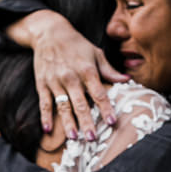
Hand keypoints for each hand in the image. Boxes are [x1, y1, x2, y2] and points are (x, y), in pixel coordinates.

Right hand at [11, 9, 126, 142]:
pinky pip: (44, 102)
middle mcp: (71, 77)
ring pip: (62, 106)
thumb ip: (109, 69)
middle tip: (92, 138)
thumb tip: (127, 79)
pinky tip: (48, 129)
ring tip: (73, 138)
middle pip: (80, 103)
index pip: (98, 93)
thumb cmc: (76, 44)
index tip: (112, 122)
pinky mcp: (42, 83)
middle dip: (87, 122)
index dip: (106, 108)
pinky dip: (45, 116)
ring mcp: (55, 81)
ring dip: (68, 123)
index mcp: (87, 70)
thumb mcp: (95, 53)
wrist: (49, 32)